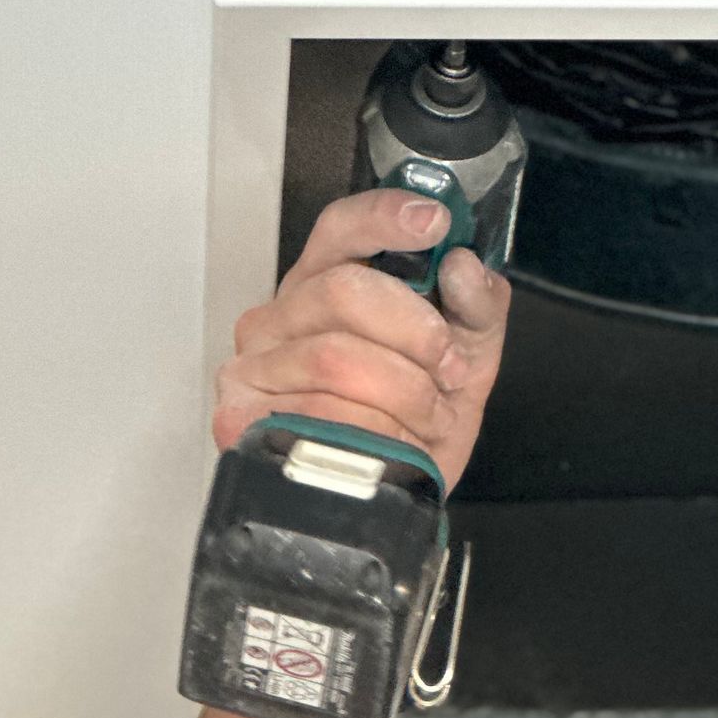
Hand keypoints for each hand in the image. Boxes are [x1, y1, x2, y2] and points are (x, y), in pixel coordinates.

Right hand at [212, 186, 512, 495]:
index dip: (385, 219)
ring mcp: (255, 366)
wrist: (391, 498)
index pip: (342, 229)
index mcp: (327, 285)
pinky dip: (373, 432)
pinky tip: (392, 444)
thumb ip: (478, 308)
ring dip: (404, 394)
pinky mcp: (240, 417)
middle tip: (448, 368)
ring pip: (336, 358)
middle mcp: (282, 317)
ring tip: (428, 418)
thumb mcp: (465, 359)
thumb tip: (465, 268)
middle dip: (415, 333)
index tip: (435, 224)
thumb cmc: (416, 424)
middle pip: (344, 291)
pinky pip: (316, 413)